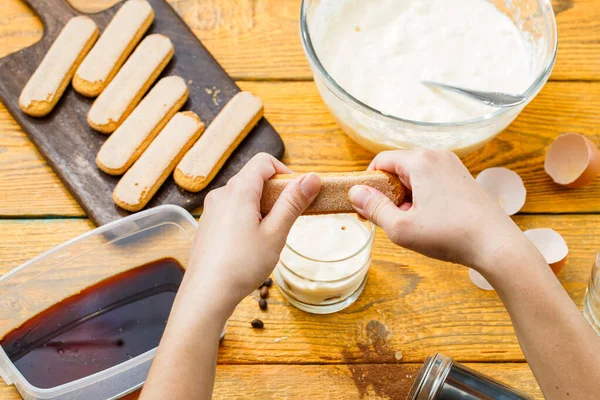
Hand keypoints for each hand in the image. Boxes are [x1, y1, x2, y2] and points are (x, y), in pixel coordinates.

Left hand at [181, 153, 320, 317]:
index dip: (285, 172)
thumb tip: (311, 178)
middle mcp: (221, 194)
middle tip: (287, 219)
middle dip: (275, 193)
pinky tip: (250, 245)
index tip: (298, 193)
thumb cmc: (242, 265)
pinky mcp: (207, 225)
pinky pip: (231, 210)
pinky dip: (246, 218)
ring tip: (269, 236)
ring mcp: (211, 210)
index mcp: (238, 191)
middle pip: (253, 178)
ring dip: (261, 207)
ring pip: (242, 196)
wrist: (206, 294)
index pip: (264, 161)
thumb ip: (293, 202)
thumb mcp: (276, 233)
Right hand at [348, 149, 534, 271]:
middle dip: (388, 192)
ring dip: (406, 197)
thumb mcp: (401, 228)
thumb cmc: (450, 236)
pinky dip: (423, 198)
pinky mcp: (463, 179)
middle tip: (389, 219)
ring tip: (412, 223)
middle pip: (398, 168)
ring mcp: (453, 166)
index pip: (381, 161)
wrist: (496, 245)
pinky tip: (430, 221)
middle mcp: (438, 156)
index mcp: (421, 161)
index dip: (368, 184)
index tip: (367, 208)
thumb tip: (355, 192)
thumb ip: (374, 208)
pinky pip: (432, 181)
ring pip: (415, 176)